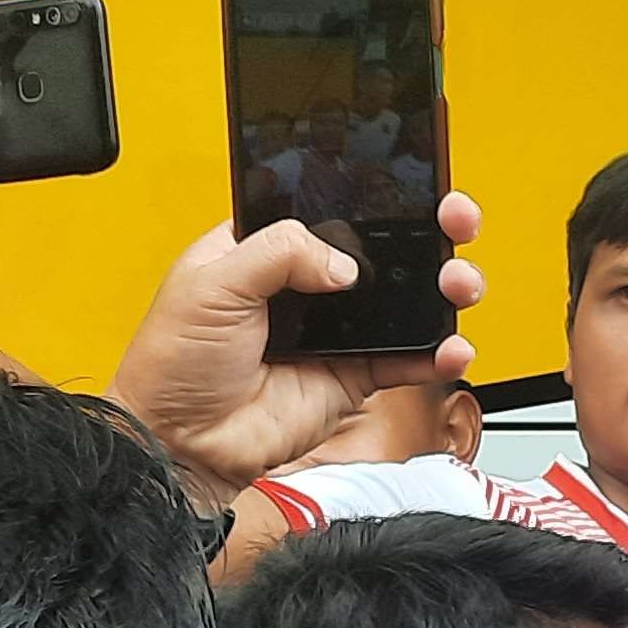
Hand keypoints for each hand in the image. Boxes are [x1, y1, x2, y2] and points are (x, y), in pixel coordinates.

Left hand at [109, 193, 485, 511]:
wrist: (180, 442)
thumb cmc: (172, 363)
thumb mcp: (211, 283)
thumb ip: (279, 251)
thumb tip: (343, 260)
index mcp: (269, 248)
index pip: (334, 208)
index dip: (374, 195)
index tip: (413, 185)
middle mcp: (308, 286)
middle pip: (385, 248)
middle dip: (430, 231)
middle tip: (453, 221)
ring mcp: (335, 332)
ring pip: (406, 300)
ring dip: (442, 288)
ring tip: (455, 285)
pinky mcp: (353, 375)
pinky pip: (408, 360)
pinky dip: (436, 354)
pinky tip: (450, 347)